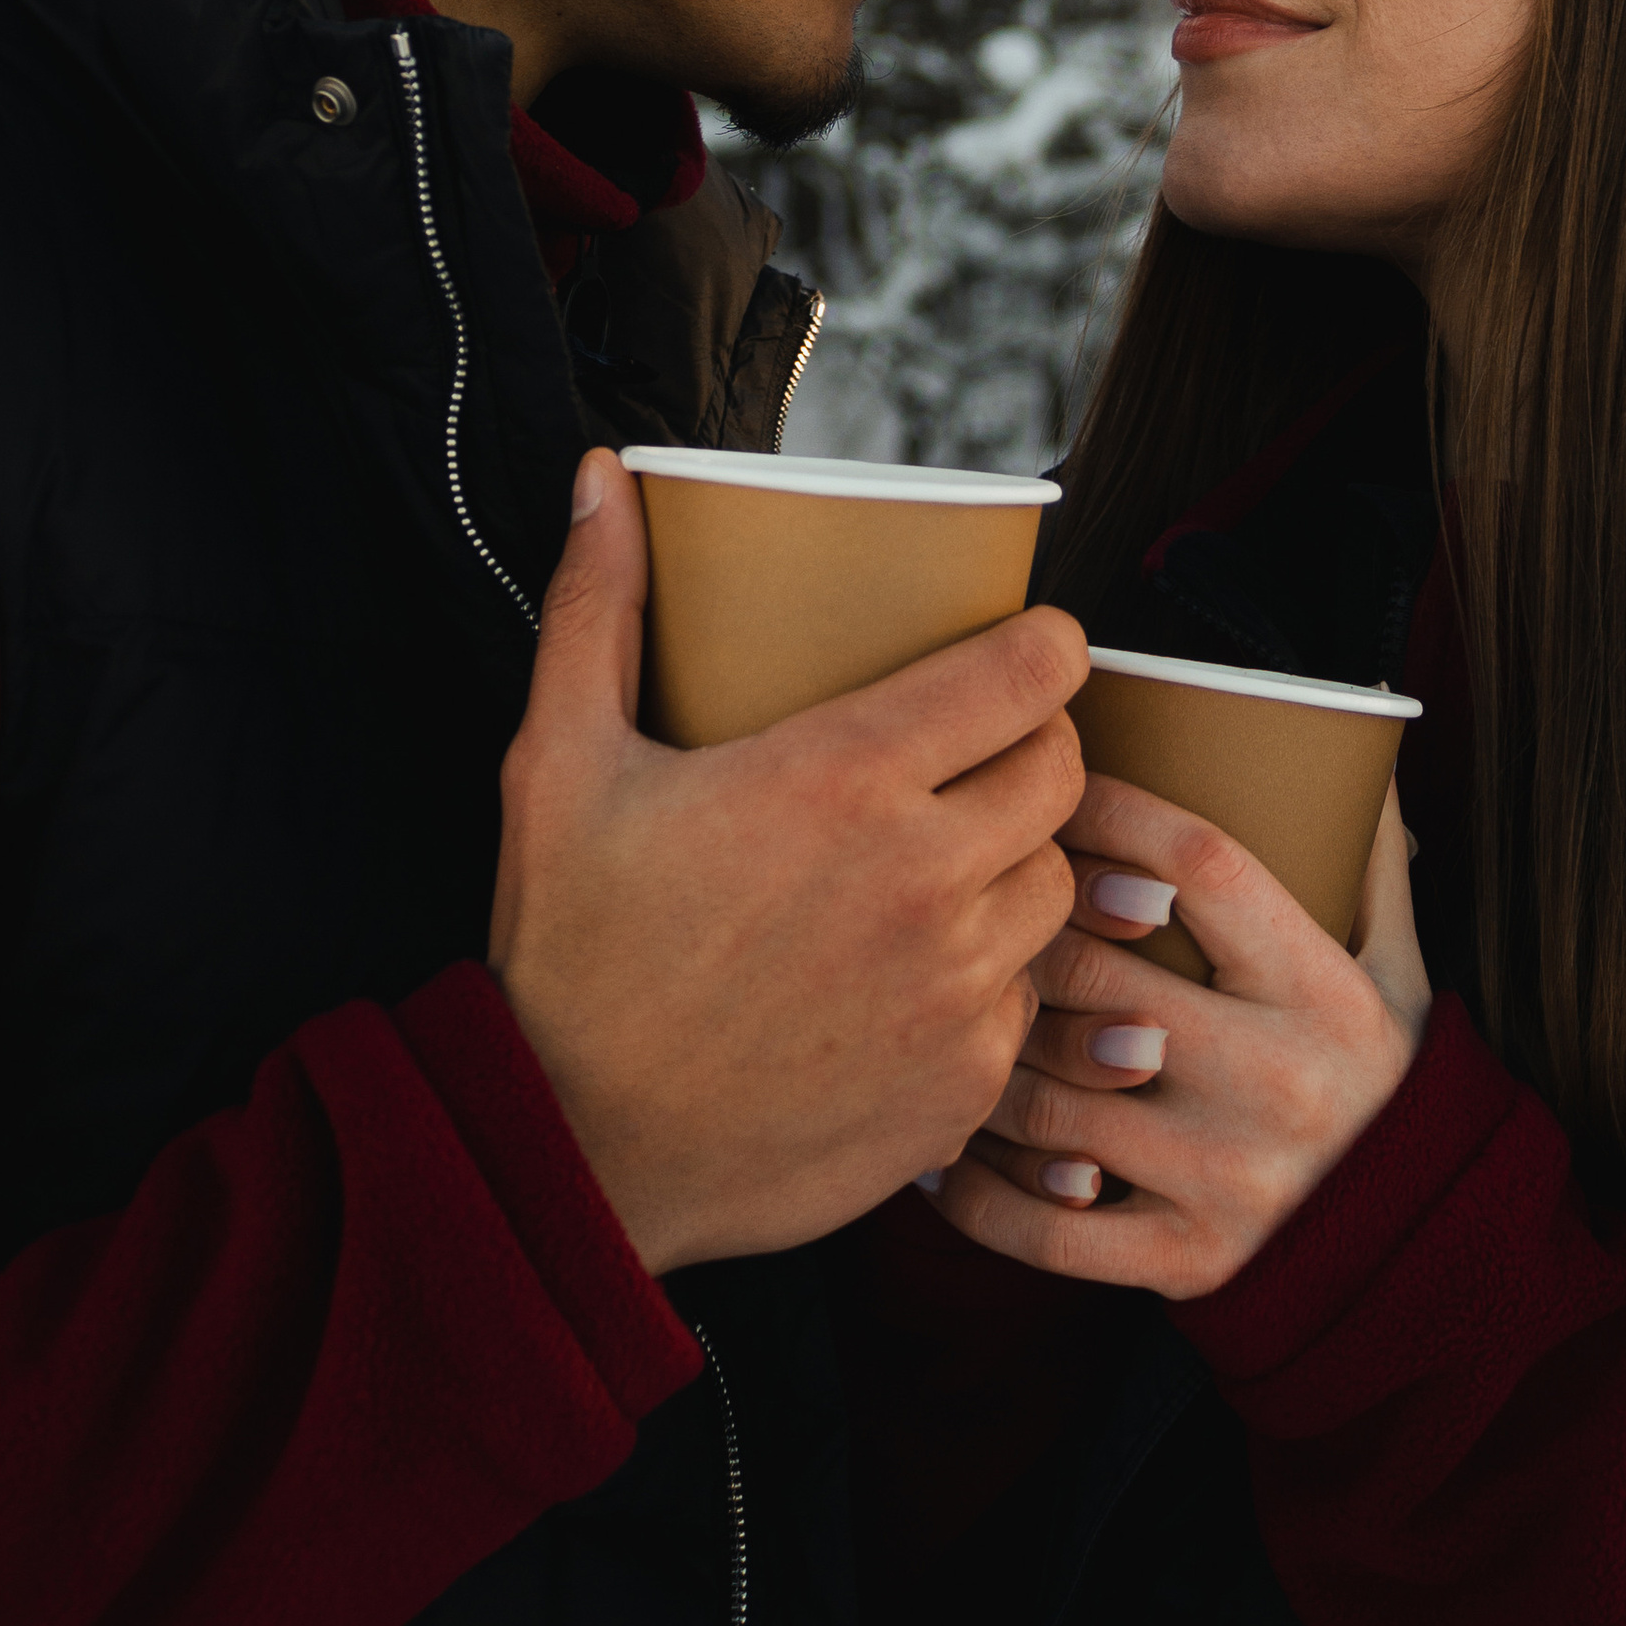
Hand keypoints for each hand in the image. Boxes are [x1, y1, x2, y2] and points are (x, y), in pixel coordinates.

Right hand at [489, 450, 1086, 1275]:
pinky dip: (991, 974)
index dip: (1043, 645)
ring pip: (1059, 882)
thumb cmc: (570, 949)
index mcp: (842, 777)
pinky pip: (1026, 996)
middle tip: (973, 749)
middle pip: (1065, 769)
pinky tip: (918, 969)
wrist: (577, 1149)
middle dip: (1035, 742)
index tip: (1019, 647)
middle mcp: (923, 877)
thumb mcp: (559, 762)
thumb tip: (604, 477)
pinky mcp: (964, 1082)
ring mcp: (955, 988)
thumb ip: (595, 607)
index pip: (1030, 670)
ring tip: (947, 856)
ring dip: (1020, 857)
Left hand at [927, 766, 1429, 1298]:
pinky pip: (1046, 1228)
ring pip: (1051, 1095)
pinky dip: (975, 1193)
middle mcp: (1274, 1079)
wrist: (1426, 1250)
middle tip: (958, 897)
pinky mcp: (1188, 1263)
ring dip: (975, 1050)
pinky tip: (936, 1154)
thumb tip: (1359, 721)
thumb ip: (1365, 853)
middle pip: (1096, 971)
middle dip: (1016, 927)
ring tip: (923, 1011)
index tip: (1051, 781)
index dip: (1111, 810)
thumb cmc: (1384, 1078)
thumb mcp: (1397, 964)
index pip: (1198, 864)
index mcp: (1320, 987)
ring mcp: (1224, 1177)